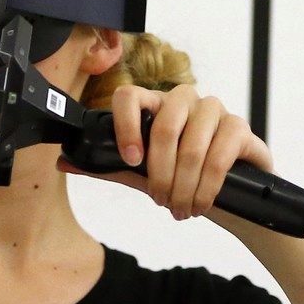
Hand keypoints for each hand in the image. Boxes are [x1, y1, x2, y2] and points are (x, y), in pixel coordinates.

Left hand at [57, 84, 273, 220]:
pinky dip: (208, 185)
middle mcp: (183, 100)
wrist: (230, 198)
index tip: (131, 160)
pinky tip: (202, 203)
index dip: (125, 125)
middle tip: (160, 201)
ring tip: (181, 208)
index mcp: (154, 105)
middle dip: (160, 173)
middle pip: (163, 124)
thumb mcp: (140, 174)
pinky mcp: (240, 127)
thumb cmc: (181, 179)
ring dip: (184, 185)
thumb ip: (107, 165)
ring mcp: (214, 109)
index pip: (129, 95)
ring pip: (192, 144)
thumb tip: (63, 162)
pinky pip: (221, 153)